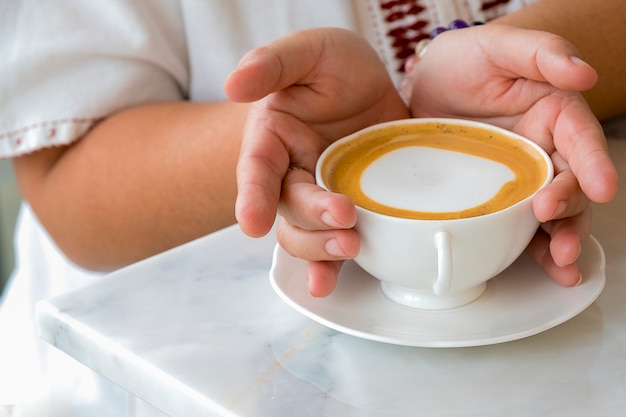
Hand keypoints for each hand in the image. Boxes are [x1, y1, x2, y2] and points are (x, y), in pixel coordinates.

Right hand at [225, 28, 409, 295]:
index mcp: (273, 139)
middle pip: (288, 209)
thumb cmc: (331, 67)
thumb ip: (272, 64)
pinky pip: (334, 244)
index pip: (257, 169)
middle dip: (311, 219)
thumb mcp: (309, 52)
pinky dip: (331, 268)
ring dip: (322, 249)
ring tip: (350, 247)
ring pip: (307, 234)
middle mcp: (290, 174)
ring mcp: (320, 196)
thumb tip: (232, 84)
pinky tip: (329, 285)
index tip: (252, 222)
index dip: (253, 196)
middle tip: (342, 216)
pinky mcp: (349, 209)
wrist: (368, 86)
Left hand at [403, 24, 617, 284]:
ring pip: (550, 212)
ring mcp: (519, 176)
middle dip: (571, 211)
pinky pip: (517, 224)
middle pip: (570, 185)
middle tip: (558, 228)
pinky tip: (545, 267)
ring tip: (563, 265)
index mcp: (554, 113)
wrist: (424, 84)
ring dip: (560, 239)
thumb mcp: (499, 46)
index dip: (593, 165)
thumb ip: (542, 53)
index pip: (581, 141)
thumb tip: (584, 73)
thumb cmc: (465, 59)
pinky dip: (532, 247)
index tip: (600, 188)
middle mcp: (544, 148)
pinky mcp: (495, 195)